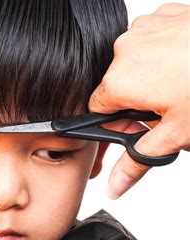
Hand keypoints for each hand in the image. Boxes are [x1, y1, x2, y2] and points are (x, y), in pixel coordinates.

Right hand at [88, 3, 189, 198]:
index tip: (137, 129)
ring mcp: (143, 30)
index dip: (117, 125)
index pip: (98, 112)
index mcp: (119, 82)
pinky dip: (163, 55)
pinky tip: (183, 65)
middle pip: (117, 88)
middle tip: (168, 111)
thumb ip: (139, 160)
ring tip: (180, 86)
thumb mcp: (177, 132)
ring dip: (151, 78)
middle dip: (137, 103)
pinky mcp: (161, 16)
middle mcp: (124, 51)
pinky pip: (150, 41)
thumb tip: (117, 183)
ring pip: (134, 64)